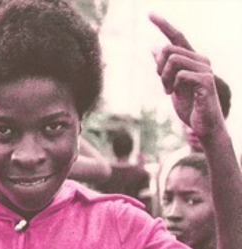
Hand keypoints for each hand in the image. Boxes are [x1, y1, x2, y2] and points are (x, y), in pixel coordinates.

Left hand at [150, 14, 225, 142]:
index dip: (163, 24)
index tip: (149, 13)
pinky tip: (175, 94)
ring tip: (168, 91)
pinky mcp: (206, 81)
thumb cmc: (190, 107)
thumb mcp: (172, 86)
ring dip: (163, 78)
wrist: (204, 127)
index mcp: (192, 59)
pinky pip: (180, 74)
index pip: (176, 37)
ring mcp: (205, 69)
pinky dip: (172, 85)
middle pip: (168, 49)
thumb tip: (154, 47)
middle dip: (158, 68)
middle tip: (163, 86)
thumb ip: (164, 68)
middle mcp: (201, 59)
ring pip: (172, 59)